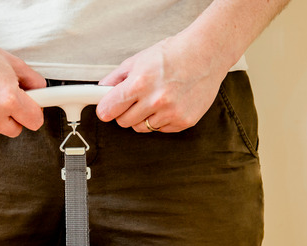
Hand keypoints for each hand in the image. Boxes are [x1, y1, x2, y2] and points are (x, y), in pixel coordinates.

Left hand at [96, 35, 228, 132]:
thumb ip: (116, 78)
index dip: (105, 109)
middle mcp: (155, 100)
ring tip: (155, 99)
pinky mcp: (184, 121)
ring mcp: (171, 113)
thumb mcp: (139, 60)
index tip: (106, 109)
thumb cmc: (172, 54)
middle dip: (124, 112)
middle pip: (123, 122)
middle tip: (134, 100)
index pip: (109, 109)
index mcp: (140, 83)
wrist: (206, 54)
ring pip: (142, 128)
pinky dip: (161, 120)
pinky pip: (161, 129)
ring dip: (144, 117)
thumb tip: (100, 91)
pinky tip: (169, 103)